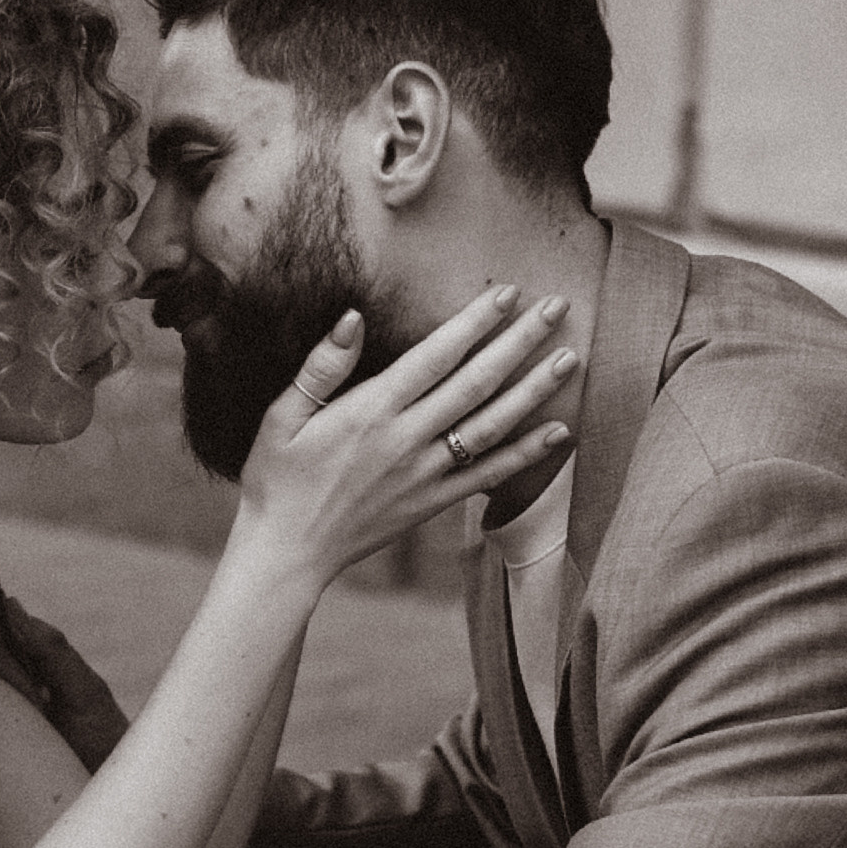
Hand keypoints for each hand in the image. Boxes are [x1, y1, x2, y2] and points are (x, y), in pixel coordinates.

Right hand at [235, 289, 574, 585]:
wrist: (286, 553)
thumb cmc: (277, 479)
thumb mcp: (282, 416)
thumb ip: (321, 367)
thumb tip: (352, 317)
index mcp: (371, 412)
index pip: (435, 356)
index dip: (474, 323)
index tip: (508, 294)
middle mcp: (406, 440)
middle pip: (475, 383)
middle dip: (519, 342)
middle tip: (557, 308)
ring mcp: (424, 474)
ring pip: (491, 425)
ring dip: (534, 391)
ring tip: (569, 358)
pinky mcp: (432, 503)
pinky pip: (487, 475)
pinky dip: (525, 454)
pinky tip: (558, 431)